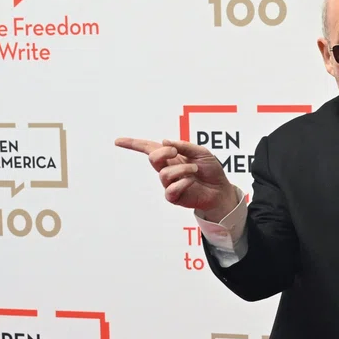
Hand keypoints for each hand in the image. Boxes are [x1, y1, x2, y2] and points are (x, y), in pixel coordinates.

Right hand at [115, 137, 235, 219]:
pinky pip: (171, 189)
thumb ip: (184, 146)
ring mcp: (169, 183)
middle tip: (176, 152)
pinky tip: (192, 181)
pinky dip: (183, 182)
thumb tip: (165, 142)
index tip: (117, 141)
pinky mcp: (173, 196)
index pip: (148, 148)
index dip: (132, 144)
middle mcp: (167, 168)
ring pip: (164, 174)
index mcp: (171, 156)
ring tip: (195, 169)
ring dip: (182, 169)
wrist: (221, 189)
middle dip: (163, 153)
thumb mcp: (202, 152)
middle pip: (152, 158)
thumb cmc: (211, 170)